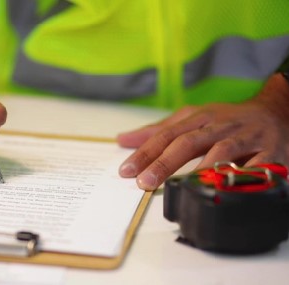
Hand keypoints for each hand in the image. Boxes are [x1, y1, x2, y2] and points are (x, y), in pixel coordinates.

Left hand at [117, 98, 288, 190]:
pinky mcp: (271, 152)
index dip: (146, 152)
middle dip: (165, 162)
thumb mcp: (193, 119)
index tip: (126, 170)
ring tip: (183, 185)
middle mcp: (221, 126)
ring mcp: (247, 138)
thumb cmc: (228, 120)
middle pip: (189, 142)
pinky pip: (258, 165)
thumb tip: (123, 139)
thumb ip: (159, 131)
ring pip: (222, 151)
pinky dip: (244, 176)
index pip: (167, 135)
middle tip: (145, 182)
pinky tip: (227, 186)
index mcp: (200, 118)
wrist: (278, 111)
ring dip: (201, 168)